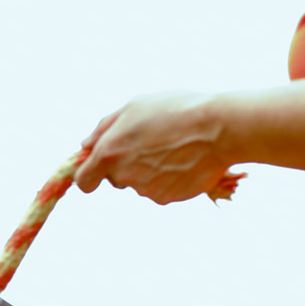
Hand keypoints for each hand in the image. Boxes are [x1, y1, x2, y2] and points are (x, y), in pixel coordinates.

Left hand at [74, 91, 240, 203]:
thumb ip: (103, 129)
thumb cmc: (175, 110)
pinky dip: (168, 179)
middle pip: (115, 179)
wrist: (220, 128)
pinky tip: (183, 161)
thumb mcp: (134, 107)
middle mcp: (123, 176)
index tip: (96, 171)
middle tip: (151, 144)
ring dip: (149, 170)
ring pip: (140, 184)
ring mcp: (146, 190)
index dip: (89, 175)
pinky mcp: (167, 198)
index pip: (84, 181)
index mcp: (108, 153)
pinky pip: (160, 190)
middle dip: (125, 165)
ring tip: (172, 148)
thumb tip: (85, 146)